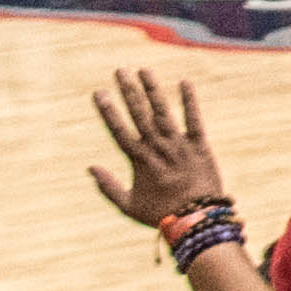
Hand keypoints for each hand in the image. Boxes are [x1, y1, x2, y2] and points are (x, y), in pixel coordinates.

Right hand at [84, 69, 232, 225]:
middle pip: (140, 115)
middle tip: (119, 71)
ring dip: (153, 90)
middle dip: (128, 92)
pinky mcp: (200, 146)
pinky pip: (194, 120)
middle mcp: (158, 148)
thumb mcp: (129, 206)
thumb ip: (108, 187)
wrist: (197, 220)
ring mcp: (179, 146)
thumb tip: (90, 168)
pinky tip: (184, 82)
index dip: (109, 111)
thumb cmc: (161, 215)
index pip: (120, 131)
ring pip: (163, 112)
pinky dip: (189, 101)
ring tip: (144, 70)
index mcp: (140, 161)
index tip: (100, 93)